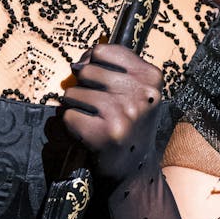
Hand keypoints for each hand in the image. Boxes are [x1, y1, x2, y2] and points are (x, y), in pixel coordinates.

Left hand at [61, 43, 163, 180]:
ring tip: (92, 119)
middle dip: (82, 87)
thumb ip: (112, 68)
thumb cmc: (130, 124)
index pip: (101, 51)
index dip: (91, 64)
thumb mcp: (136, 90)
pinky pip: (69, 115)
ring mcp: (125, 113)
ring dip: (75, 106)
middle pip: (86, 71)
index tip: (96, 80)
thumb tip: (78, 63)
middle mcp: (141, 93)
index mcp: (150, 76)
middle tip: (95, 106)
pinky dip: (71, 125)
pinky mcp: (106, 133)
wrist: (135, 167)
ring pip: (73, 93)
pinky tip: (88, 133)